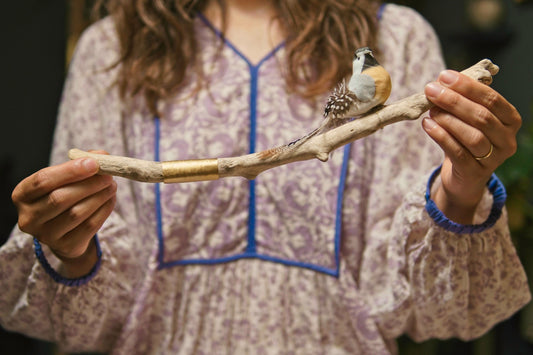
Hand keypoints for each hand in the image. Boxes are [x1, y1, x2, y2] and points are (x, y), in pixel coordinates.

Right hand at [12, 154, 115, 275]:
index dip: (70, 171)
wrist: (65, 231)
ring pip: (77, 213)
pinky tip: (111, 199)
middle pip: (60, 198)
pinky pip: (89, 226)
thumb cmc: (63, 196)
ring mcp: (46, 236)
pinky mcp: (66, 246)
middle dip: (88, 184)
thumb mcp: (65, 179)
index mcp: (22, 195)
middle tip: (108, 175)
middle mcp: (29, 218)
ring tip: (112, 185)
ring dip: (99, 196)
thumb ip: (81, 164)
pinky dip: (104, 210)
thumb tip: (102, 155)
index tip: (93, 163)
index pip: (43, 180)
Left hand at [422, 70, 520, 223]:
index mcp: (509, 120)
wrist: (464, 178)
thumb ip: (461, 101)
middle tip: (431, 90)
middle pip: (482, 116)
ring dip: (448, 120)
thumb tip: (440, 81)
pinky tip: (427, 125)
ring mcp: (493, 159)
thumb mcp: (468, 119)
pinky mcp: (475, 173)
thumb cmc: (465, 141)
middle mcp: (506, 140)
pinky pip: (458, 153)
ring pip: (472, 136)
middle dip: (454, 101)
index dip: (468, 87)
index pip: (492, 99)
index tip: (445, 76)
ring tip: (431, 110)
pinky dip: (441, 137)